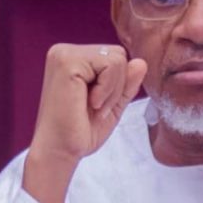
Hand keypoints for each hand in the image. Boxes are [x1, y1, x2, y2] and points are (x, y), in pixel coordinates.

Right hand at [23, 44, 146, 202]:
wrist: (60, 151)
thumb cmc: (80, 131)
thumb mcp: (112, 105)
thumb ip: (126, 84)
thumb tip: (142, 62)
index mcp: (73, 59)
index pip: (115, 57)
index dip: (117, 85)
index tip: (98, 106)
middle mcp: (65, 51)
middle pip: (118, 54)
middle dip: (117, 86)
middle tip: (96, 108)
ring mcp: (64, 54)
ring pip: (116, 59)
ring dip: (112, 90)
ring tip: (93, 106)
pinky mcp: (66, 61)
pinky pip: (109, 65)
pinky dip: (107, 90)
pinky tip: (90, 103)